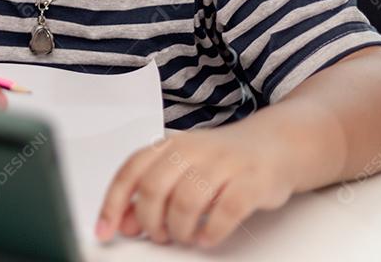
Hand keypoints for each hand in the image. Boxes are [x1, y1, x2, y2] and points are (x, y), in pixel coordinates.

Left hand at [96, 124, 294, 247]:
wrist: (275, 144)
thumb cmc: (222, 161)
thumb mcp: (181, 170)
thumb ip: (150, 193)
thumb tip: (123, 222)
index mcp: (170, 146)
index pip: (130, 172)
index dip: (113, 204)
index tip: (106, 231)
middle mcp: (192, 150)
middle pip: (153, 189)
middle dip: (150, 221)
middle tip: (159, 235)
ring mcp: (223, 163)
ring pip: (186, 202)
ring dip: (180, 230)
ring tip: (185, 236)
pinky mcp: (252, 181)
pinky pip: (226, 211)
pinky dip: (211, 231)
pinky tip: (208, 237)